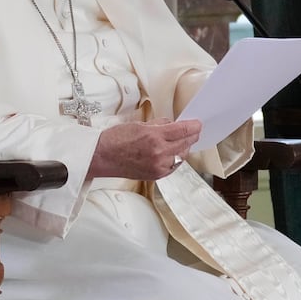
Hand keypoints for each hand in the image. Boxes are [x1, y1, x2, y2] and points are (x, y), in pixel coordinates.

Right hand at [87, 119, 201, 180]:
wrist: (102, 157)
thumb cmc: (115, 140)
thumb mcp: (139, 125)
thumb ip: (159, 125)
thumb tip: (173, 125)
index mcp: (154, 137)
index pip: (182, 131)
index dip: (193, 126)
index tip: (198, 124)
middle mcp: (159, 153)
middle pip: (185, 143)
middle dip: (191, 136)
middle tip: (194, 131)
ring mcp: (158, 166)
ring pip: (181, 156)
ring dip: (185, 148)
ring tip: (183, 141)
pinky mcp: (156, 175)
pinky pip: (173, 166)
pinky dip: (176, 159)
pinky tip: (174, 153)